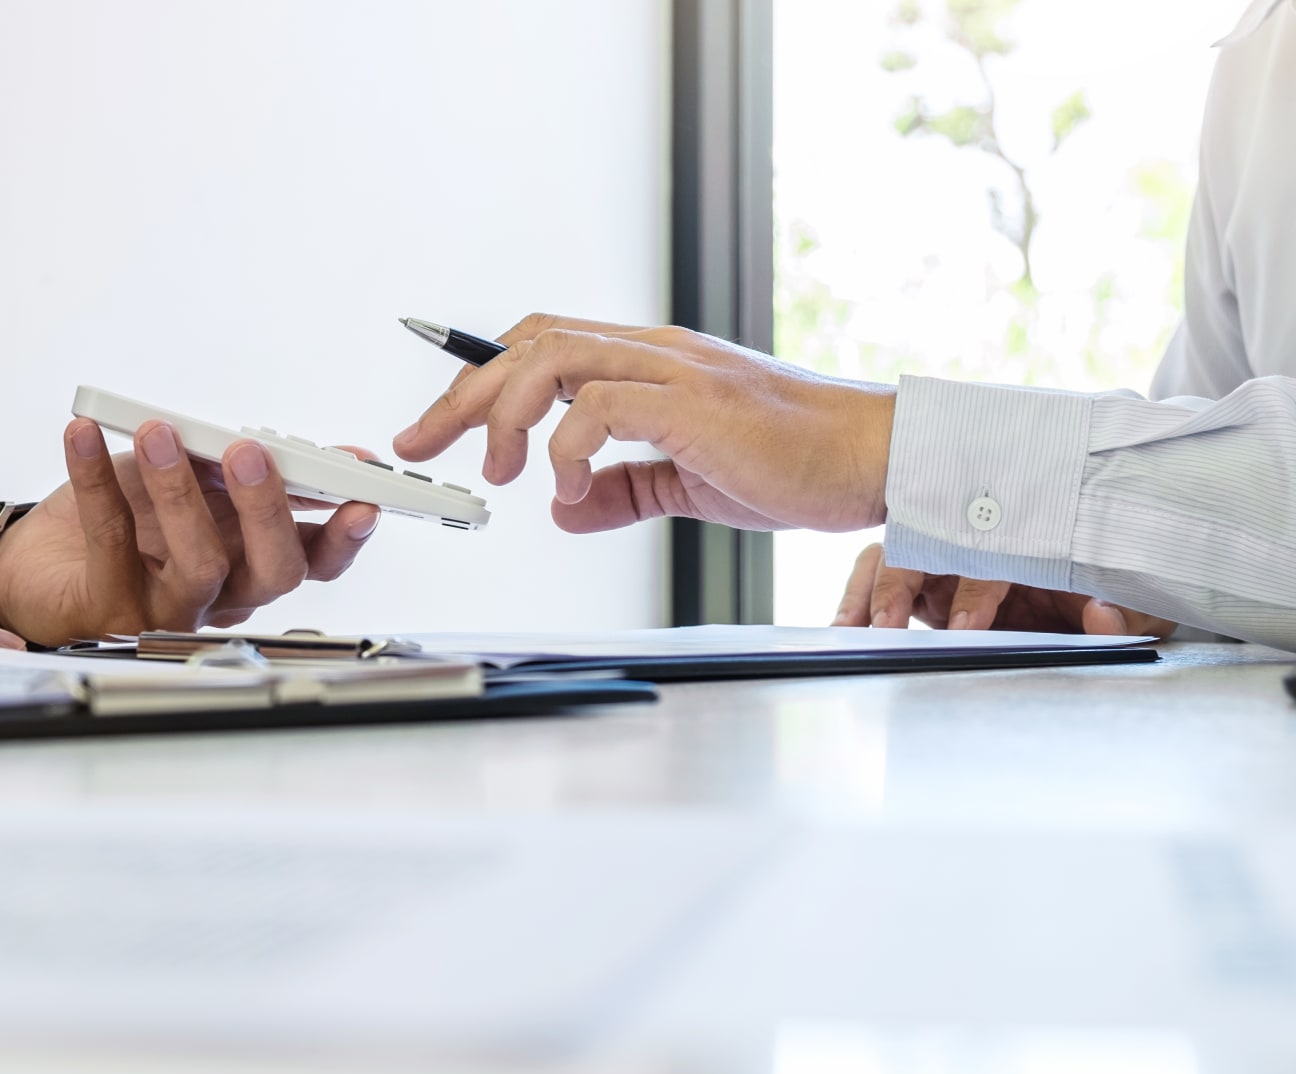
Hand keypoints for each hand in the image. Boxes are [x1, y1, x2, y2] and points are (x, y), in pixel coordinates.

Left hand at [0, 417, 381, 646]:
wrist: (36, 567)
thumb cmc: (123, 521)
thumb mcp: (186, 483)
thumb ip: (226, 468)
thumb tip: (272, 443)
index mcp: (251, 563)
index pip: (315, 559)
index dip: (344, 532)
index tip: (362, 492)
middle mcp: (221, 596)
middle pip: (274, 572)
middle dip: (269, 509)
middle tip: (251, 454)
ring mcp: (168, 609)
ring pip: (200, 564)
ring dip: (182, 492)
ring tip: (159, 434)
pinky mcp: (109, 610)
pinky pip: (109, 540)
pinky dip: (96, 480)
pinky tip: (83, 435)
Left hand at [393, 313, 895, 533]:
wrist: (873, 459)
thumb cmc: (796, 464)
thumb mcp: (690, 482)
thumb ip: (625, 490)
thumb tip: (564, 509)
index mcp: (648, 362)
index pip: (541, 343)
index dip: (479, 377)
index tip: (435, 424)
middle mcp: (653, 351)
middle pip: (528, 342)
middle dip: (462, 395)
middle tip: (422, 445)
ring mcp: (675, 370)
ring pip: (553, 358)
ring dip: (505, 415)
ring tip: (497, 473)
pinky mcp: (696, 404)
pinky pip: (603, 407)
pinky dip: (569, 448)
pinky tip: (572, 489)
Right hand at [831, 542, 1176, 635]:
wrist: (1113, 605)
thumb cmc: (1119, 593)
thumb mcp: (1140, 605)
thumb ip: (1127, 614)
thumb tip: (1102, 615)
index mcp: (1027, 541)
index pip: (989, 555)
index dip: (975, 589)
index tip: (966, 626)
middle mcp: (979, 547)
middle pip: (924, 545)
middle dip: (898, 584)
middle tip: (886, 625)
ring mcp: (948, 568)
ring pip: (891, 560)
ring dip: (868, 592)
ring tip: (851, 629)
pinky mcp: (927, 594)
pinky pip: (879, 588)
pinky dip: (856, 603)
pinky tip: (844, 628)